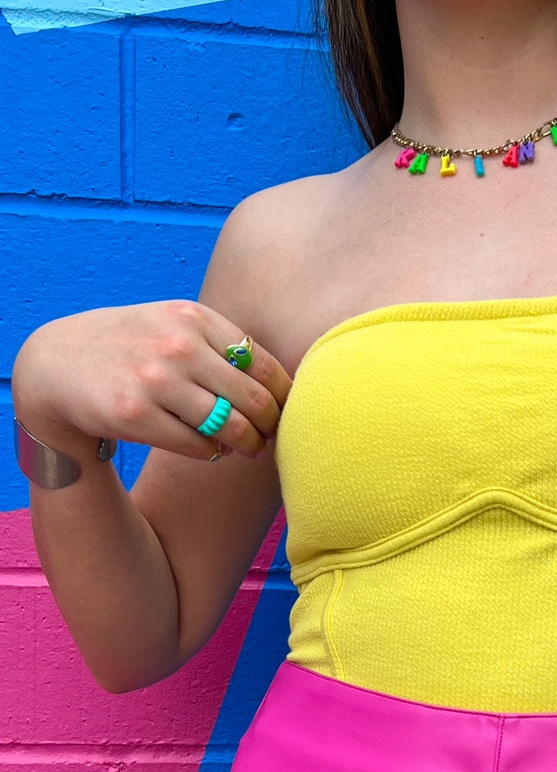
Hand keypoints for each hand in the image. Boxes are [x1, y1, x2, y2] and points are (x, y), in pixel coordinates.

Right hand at [12, 299, 292, 461]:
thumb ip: (221, 344)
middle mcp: (178, 345)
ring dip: (247, 445)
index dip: (284, 397)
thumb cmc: (132, 348)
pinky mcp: (135, 415)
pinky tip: (210, 448)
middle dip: (271, 426)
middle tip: (270, 438)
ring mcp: (156, 381)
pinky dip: (212, 452)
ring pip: (232, 428)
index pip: (264, 364)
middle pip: (255, 400)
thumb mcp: (172, 324)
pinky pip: (198, 446)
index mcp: (194, 318)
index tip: (285, 412)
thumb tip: (284, 384)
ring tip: (246, 447)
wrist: (57, 365)